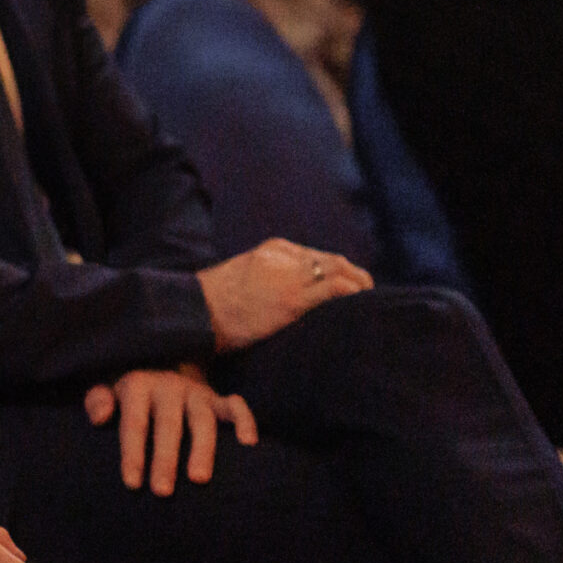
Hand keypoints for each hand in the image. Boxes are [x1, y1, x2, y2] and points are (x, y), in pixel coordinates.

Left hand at [84, 365, 257, 495]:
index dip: (133, 453)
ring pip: (202, 421)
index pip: (134, 423)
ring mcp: (195, 393)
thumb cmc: (128, 394)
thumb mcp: (106, 389)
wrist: (161, 363)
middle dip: (165, 459)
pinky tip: (248, 444)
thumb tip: (101, 416)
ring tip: (199, 480)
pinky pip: (235, 407)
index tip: (133, 484)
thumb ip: (97, 402)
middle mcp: (168, 387)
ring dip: (202, 449)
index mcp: (137, 386)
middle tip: (162, 492)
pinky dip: (244, 421)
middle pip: (168, 425)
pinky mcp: (217, 399)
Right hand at [197, 239, 371, 350]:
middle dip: (353, 276)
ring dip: (360, 284)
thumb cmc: (211, 305)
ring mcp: (289, 275)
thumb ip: (265, 278)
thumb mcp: (241, 279)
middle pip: (332, 260)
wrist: (194, 312)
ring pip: (340, 269)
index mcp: (272, 250)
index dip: (337, 270)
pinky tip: (360, 303)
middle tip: (365, 293)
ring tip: (369, 299)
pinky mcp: (292, 298)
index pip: (316, 255)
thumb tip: (278, 296)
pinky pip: (336, 288)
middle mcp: (284, 256)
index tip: (346, 286)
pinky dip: (354, 293)